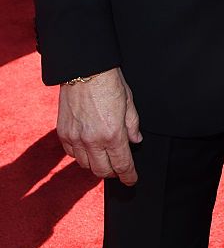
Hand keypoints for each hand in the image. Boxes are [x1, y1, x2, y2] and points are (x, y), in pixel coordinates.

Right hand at [57, 67, 141, 183]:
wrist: (84, 68)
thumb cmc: (109, 81)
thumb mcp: (129, 101)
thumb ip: (133, 124)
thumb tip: (135, 140)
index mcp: (113, 134)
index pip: (122, 165)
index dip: (128, 176)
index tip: (132, 180)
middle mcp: (93, 140)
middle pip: (102, 171)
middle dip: (113, 172)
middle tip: (119, 168)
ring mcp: (76, 138)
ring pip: (85, 165)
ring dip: (96, 164)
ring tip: (103, 156)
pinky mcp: (63, 133)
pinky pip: (72, 154)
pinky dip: (80, 155)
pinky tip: (87, 147)